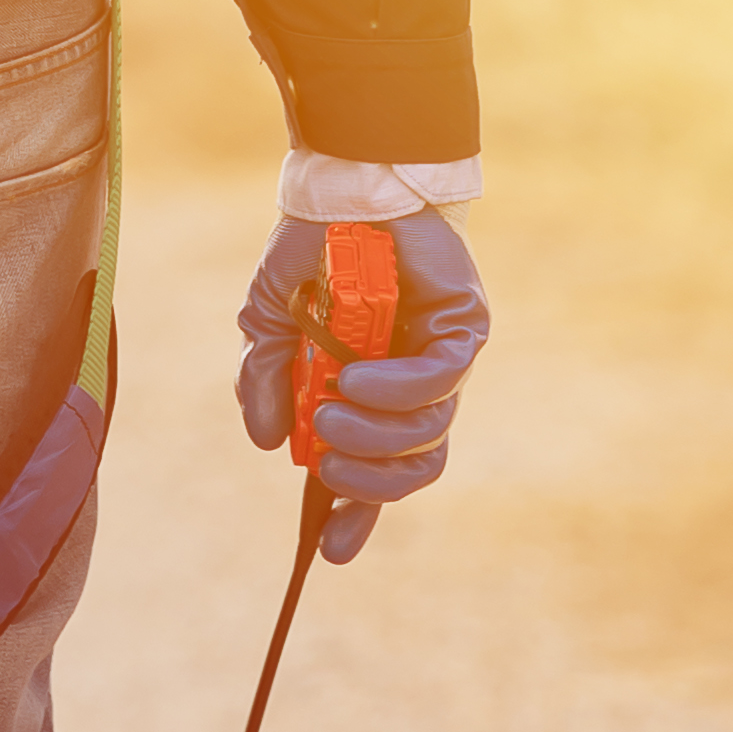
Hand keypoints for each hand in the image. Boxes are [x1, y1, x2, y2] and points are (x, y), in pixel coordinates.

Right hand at [231, 209, 484, 559]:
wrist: (348, 181)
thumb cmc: (314, 250)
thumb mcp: (269, 320)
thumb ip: (267, 379)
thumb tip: (269, 442)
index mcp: (375, 392)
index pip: (381, 470)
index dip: (359, 515)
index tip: (331, 550)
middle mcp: (416, 383)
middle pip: (416, 464)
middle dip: (370, 483)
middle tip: (326, 463)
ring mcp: (445, 358)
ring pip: (429, 433)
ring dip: (376, 436)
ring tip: (332, 414)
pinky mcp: (465, 328)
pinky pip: (441, 382)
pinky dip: (396, 392)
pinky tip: (355, 379)